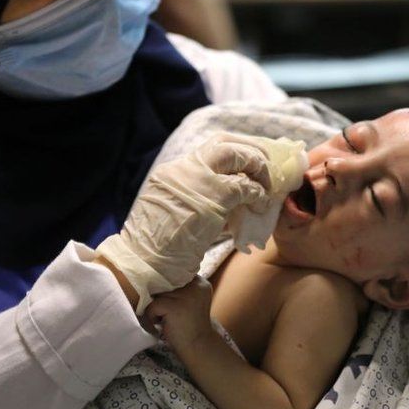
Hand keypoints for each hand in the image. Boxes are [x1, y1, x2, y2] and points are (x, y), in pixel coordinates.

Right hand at [97, 132, 273, 312]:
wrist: (142, 265)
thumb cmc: (157, 251)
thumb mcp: (173, 214)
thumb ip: (197, 200)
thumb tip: (232, 199)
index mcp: (170, 173)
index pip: (208, 149)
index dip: (234, 150)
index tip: (249, 161)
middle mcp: (181, 169)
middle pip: (223, 142)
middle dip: (250, 150)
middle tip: (265, 166)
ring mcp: (195, 181)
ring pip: (236, 156)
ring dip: (257, 169)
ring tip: (266, 187)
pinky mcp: (211, 198)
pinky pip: (244, 187)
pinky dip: (257, 193)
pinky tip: (261, 204)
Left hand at [144, 276, 214, 352]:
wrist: (198, 346)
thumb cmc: (190, 325)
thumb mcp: (191, 302)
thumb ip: (181, 288)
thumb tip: (153, 278)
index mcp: (201, 283)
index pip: (176, 274)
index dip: (168, 285)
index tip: (169, 301)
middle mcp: (195, 286)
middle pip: (165, 282)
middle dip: (160, 296)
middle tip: (164, 312)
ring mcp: (185, 296)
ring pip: (157, 293)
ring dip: (155, 306)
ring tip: (162, 318)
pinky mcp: (174, 306)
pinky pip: (152, 305)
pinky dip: (151, 316)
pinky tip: (160, 324)